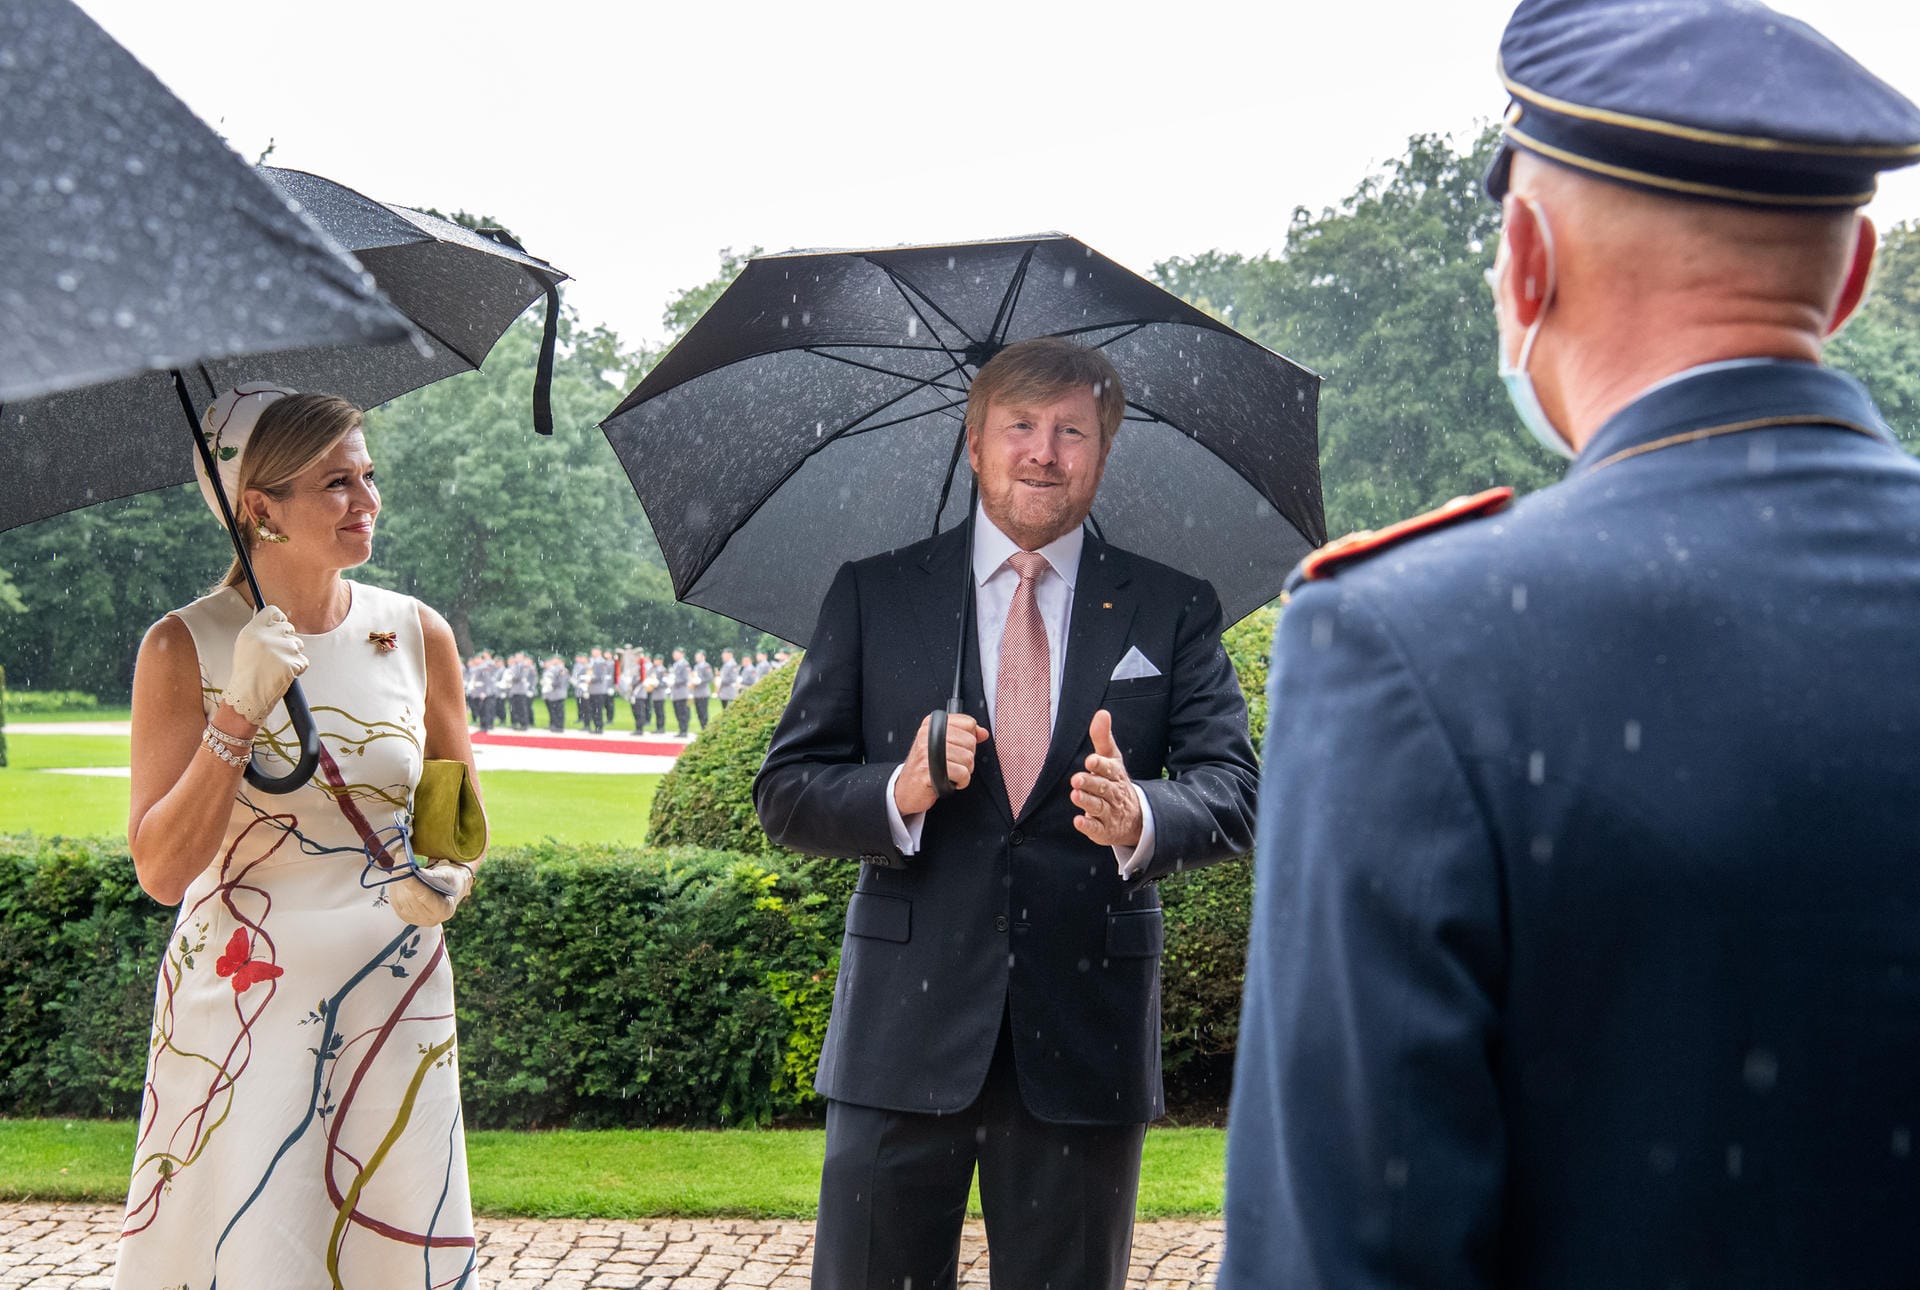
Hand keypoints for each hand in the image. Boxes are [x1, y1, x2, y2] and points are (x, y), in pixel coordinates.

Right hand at [222, 605, 308, 724]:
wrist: (248, 696)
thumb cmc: (247, 673)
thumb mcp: (245, 645)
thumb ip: (259, 631)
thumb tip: (275, 620)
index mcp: (252, 630)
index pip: (273, 612)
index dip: (279, 620)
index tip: (279, 627)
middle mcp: (266, 637)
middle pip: (289, 628)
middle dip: (287, 641)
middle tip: (275, 657)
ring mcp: (281, 649)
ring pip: (298, 645)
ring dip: (292, 656)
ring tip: (277, 668)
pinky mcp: (292, 663)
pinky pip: (303, 661)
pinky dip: (297, 669)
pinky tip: (284, 675)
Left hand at [387, 861, 473, 927]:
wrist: (451, 891)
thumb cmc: (452, 880)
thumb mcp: (448, 874)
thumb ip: (433, 874)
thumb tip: (414, 870)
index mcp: (445, 909)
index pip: (425, 897)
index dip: (413, 883)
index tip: (404, 869)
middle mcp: (431, 919)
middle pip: (410, 898)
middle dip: (403, 877)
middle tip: (401, 857)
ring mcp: (417, 920)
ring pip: (400, 899)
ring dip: (397, 880)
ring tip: (400, 864)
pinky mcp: (406, 917)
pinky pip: (395, 901)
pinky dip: (394, 886)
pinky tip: (398, 875)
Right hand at [894, 710, 988, 816]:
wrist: (906, 789)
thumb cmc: (926, 767)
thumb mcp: (943, 746)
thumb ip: (964, 736)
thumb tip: (983, 733)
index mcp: (931, 724)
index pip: (968, 723)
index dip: (969, 739)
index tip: (959, 748)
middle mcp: (927, 734)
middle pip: (970, 741)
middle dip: (967, 758)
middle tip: (953, 764)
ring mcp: (927, 752)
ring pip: (968, 758)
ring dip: (964, 771)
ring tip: (950, 773)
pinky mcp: (928, 770)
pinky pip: (962, 773)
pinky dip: (961, 782)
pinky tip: (950, 781)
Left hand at [1072, 709, 1142, 846]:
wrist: (1136, 818)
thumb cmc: (1116, 782)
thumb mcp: (1112, 759)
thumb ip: (1103, 737)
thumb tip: (1102, 712)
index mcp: (1116, 775)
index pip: (1110, 769)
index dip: (1101, 765)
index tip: (1091, 760)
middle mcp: (1114, 794)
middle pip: (1103, 788)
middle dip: (1091, 783)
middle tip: (1077, 779)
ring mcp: (1110, 813)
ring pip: (1099, 807)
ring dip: (1087, 801)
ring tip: (1075, 794)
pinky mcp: (1104, 830)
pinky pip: (1096, 828)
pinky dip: (1088, 825)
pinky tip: (1078, 821)